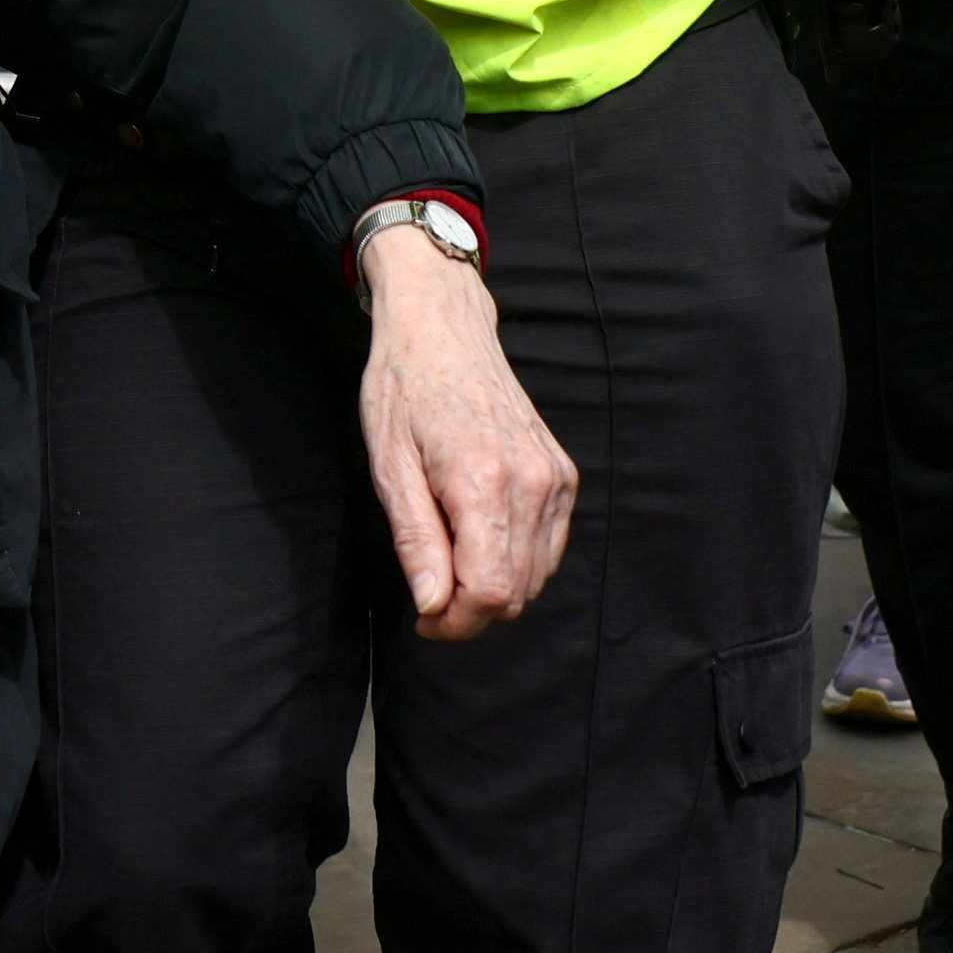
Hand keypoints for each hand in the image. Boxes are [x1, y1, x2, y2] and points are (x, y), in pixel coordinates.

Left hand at [358, 221, 574, 633]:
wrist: (443, 328)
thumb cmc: (404, 388)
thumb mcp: (389, 465)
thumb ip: (416, 540)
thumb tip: (433, 604)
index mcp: (484, 482)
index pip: (490, 591)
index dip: (457, 623)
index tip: (425, 621)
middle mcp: (533, 483)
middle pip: (517, 592)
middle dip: (472, 611)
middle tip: (429, 597)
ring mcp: (554, 478)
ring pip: (537, 576)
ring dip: (495, 588)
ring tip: (449, 562)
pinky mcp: (563, 474)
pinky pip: (549, 547)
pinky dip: (517, 561)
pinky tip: (479, 539)